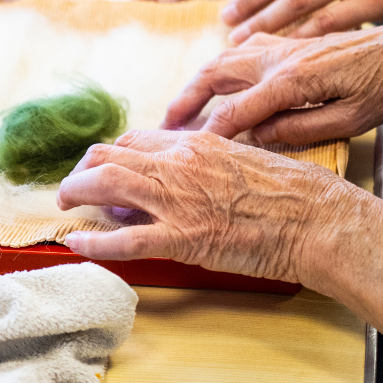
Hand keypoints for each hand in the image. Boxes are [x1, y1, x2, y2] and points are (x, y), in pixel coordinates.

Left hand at [56, 129, 369, 286]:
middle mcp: (178, 164)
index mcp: (195, 143)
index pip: (134, 138)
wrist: (317, 219)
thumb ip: (206, 163)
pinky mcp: (182, 238)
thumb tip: (177, 175)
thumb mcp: (243, 159)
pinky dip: (94, 242)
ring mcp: (178, 201)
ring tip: (65, 206)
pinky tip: (76, 243)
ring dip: (74, 193)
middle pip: (107, 154)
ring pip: (103, 184)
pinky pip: (124, 239)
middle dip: (80, 170)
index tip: (105, 169)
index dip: (111, 154)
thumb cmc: (290, 193)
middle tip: (73, 188)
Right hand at [164, 20, 382, 143]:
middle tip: (166, 123)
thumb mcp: (352, 120)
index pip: (235, 110)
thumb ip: (300, 128)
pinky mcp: (299, 41)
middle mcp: (284, 55)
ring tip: (184, 103)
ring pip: (229, 55)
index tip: (181, 152)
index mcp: (295, 78)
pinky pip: (249, 47)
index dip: (206, 133)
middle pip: (217, 72)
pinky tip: (223, 78)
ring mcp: (290, 44)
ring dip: (201, 79)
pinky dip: (226, 63)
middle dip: (187, 98)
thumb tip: (257, 138)